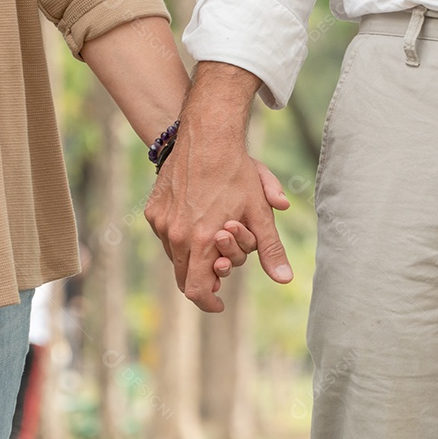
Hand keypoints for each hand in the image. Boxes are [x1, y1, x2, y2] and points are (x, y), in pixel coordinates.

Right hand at [145, 63, 292, 311]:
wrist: (207, 136)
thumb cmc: (236, 173)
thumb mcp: (259, 212)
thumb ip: (270, 249)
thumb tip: (284, 279)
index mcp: (199, 240)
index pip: (195, 290)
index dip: (207, 302)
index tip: (219, 303)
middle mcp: (174, 234)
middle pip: (183, 277)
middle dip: (204, 278)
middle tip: (222, 267)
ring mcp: (161, 221)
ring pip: (174, 256)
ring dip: (192, 257)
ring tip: (214, 238)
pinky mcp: (153, 209)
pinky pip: (166, 235)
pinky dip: (181, 238)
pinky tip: (198, 219)